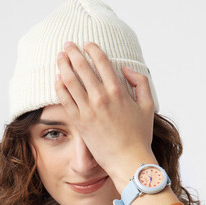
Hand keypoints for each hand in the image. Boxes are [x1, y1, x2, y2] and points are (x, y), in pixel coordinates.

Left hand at [55, 41, 156, 182]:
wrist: (128, 160)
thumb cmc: (140, 135)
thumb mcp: (148, 106)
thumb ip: (141, 82)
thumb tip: (126, 69)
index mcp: (118, 91)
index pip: (101, 62)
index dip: (92, 49)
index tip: (87, 44)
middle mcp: (101, 98)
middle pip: (82, 68)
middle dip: (73, 53)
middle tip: (67, 45)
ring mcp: (88, 110)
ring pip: (70, 81)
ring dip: (63, 66)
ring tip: (59, 57)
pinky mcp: (79, 122)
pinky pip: (65, 100)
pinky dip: (59, 87)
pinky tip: (57, 79)